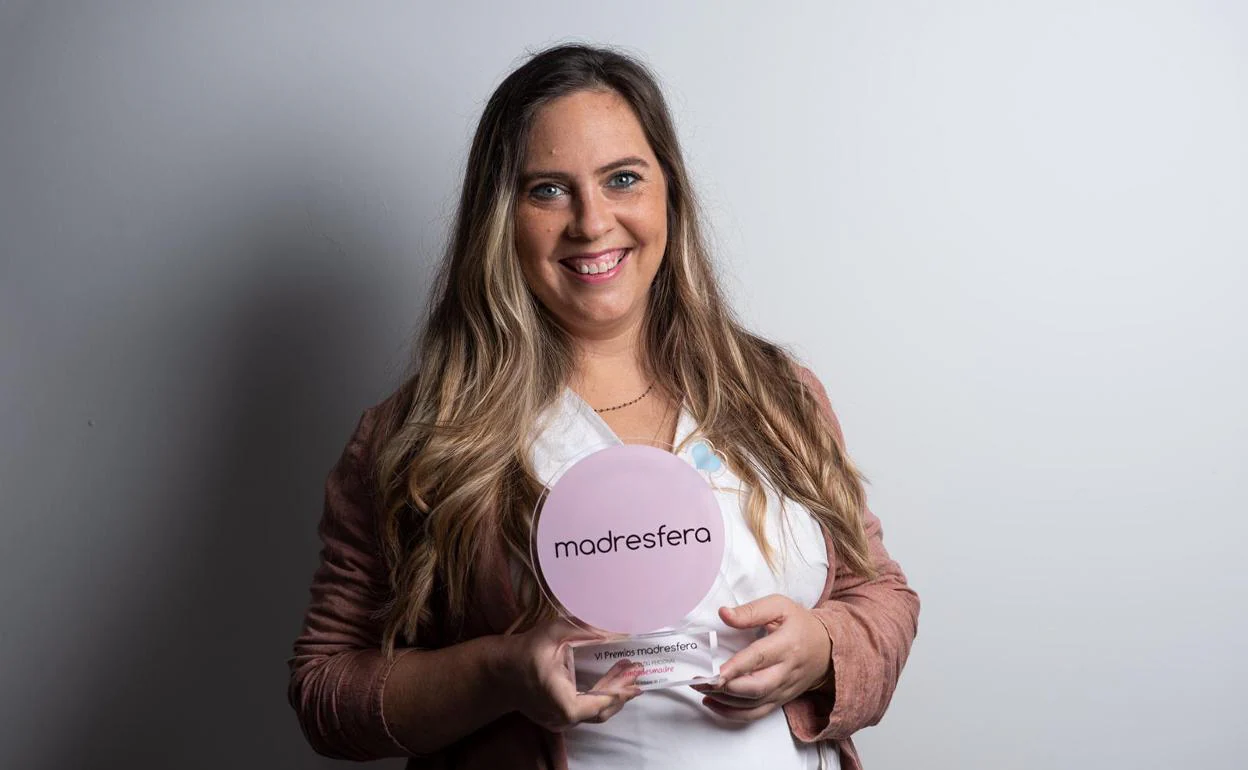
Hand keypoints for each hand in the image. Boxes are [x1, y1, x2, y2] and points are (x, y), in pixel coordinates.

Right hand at [503, 617, 641, 731]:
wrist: (498, 671)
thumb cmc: (525, 651)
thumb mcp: (554, 633)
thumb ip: (585, 630)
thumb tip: (615, 631)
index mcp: (564, 703)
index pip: (603, 703)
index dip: (622, 689)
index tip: (637, 675)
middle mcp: (563, 719)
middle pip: (602, 711)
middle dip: (622, 690)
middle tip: (638, 671)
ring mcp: (559, 722)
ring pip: (595, 713)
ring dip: (613, 692)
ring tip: (627, 670)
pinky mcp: (557, 718)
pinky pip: (585, 711)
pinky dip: (600, 696)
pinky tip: (609, 679)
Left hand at [692, 594, 830, 722]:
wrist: (829, 649)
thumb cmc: (800, 625)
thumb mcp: (780, 606)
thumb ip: (751, 611)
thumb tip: (724, 614)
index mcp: (787, 644)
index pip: (759, 658)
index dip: (736, 667)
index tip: (715, 673)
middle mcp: (786, 671)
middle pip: (756, 687)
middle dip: (725, 688)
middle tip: (700, 681)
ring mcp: (783, 689)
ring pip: (753, 704)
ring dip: (724, 701)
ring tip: (701, 689)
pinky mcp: (780, 700)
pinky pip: (756, 714)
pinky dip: (732, 714)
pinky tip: (713, 704)